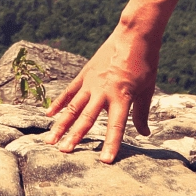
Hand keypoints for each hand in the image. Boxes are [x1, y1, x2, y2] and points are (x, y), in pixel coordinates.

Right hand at [43, 26, 158, 162]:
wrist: (134, 34)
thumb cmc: (144, 63)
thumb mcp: (147, 90)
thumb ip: (142, 114)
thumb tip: (144, 134)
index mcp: (122, 96)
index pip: (116, 126)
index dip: (111, 144)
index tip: (104, 161)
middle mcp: (104, 91)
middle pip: (87, 118)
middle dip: (75, 136)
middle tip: (63, 152)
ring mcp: (91, 82)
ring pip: (73, 106)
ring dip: (61, 124)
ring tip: (49, 140)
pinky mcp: (85, 73)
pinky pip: (69, 91)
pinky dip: (58, 103)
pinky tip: (48, 115)